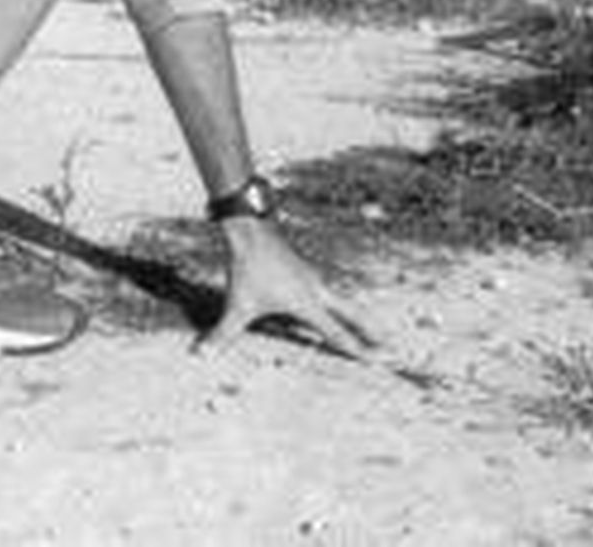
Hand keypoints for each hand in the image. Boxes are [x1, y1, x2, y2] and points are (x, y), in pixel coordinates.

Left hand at [197, 217, 377, 358]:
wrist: (251, 231)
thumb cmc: (248, 268)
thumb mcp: (238, 304)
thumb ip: (224, 333)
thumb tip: (200, 353)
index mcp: (308, 304)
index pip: (337, 334)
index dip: (356, 350)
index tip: (377, 362)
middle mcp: (318, 292)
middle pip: (353, 316)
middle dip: (372, 332)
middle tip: (393, 347)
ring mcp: (314, 279)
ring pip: (343, 302)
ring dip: (358, 316)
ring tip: (373, 329)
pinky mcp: (305, 270)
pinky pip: (328, 293)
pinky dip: (339, 304)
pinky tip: (334, 306)